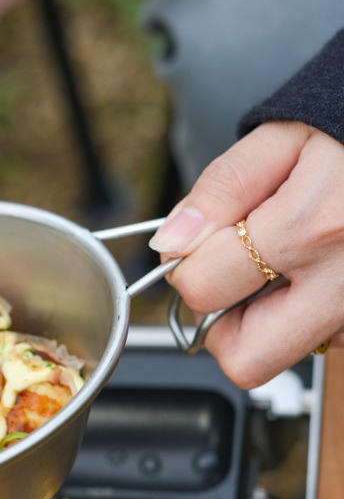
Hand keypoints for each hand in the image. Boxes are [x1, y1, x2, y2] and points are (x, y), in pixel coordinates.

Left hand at [149, 121, 343, 388]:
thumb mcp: (281, 139)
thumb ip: (219, 192)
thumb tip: (171, 244)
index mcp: (312, 227)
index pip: (203, 291)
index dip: (187, 270)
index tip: (200, 251)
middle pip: (246, 359)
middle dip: (223, 327)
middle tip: (234, 280)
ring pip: (290, 354)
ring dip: (272, 319)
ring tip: (291, 259)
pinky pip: (330, 339)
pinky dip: (312, 312)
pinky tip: (323, 266)